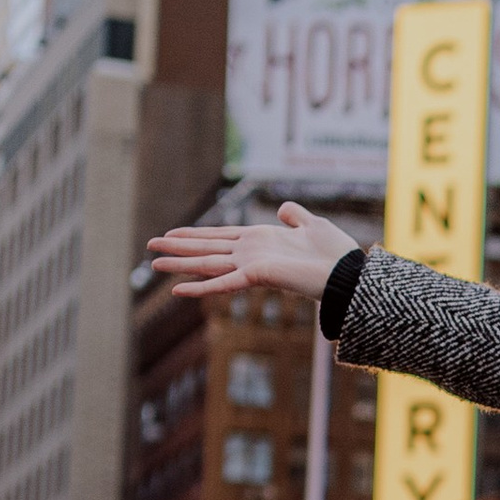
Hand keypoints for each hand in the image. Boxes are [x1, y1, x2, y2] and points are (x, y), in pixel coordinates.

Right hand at [146, 200, 356, 300]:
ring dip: (180, 264)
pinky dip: (201, 287)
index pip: (221, 236)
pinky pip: (224, 282)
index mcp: (260, 240)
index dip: (196, 234)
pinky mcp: (257, 276)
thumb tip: (282, 208)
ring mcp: (252, 266)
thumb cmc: (336, 253)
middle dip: (178, 247)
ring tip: (153, 264)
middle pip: (207, 248)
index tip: (173, 233)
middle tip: (149, 246)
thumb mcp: (313, 224)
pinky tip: (177, 291)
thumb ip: (295, 215)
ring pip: (208, 264)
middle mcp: (251, 253)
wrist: (349, 273)